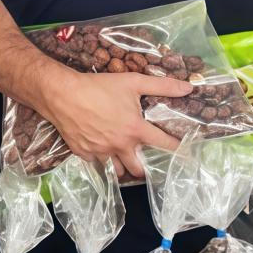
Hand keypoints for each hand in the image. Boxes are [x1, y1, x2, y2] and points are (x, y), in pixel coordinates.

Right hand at [38, 68, 187, 176]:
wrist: (63, 94)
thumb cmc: (99, 87)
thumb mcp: (133, 82)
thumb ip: (162, 86)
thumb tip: (188, 87)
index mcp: (135, 130)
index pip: (163, 144)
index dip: (177, 149)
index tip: (184, 153)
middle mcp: (120, 146)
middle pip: (138, 169)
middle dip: (144, 167)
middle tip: (145, 160)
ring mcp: (101, 153)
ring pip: (117, 170)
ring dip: (122, 166)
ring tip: (124, 157)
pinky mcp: (84, 154)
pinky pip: (97, 164)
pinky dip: (101, 159)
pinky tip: (102, 150)